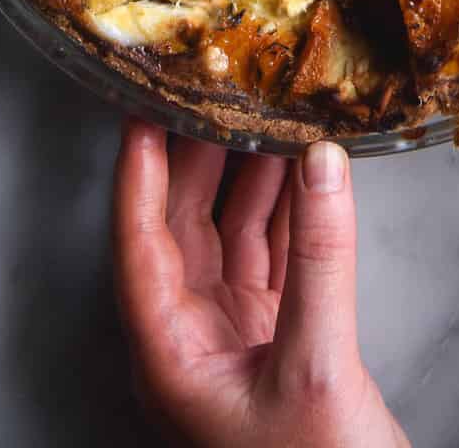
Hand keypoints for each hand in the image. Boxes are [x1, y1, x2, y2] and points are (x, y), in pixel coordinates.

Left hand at [112, 121, 408, 447]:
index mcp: (170, 358)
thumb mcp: (317, 369)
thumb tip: (321, 163)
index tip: (141, 110)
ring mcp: (233, 342)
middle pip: (181, 230)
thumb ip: (320, 260)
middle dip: (197, 158)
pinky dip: (289, 210)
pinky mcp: (279, 343)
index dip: (137, 175)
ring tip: (265, 110)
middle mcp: (191, 343)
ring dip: (250, 176)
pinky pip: (272, 257)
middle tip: (213, 90)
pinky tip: (304, 169)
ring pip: (230, 236)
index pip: (139, 246)